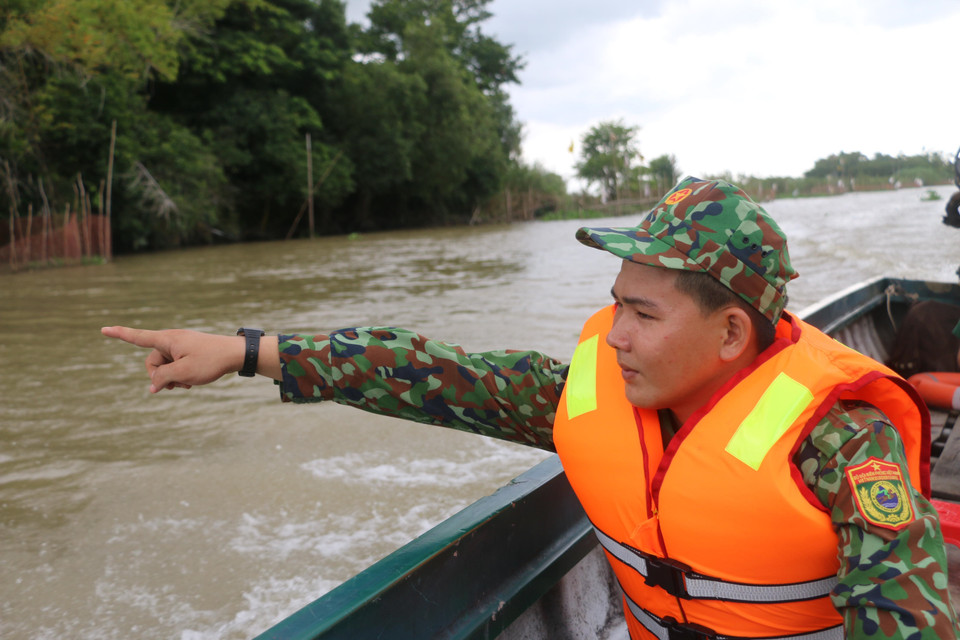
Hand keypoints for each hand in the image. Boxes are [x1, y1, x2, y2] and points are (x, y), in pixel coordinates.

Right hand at [101, 326, 244, 392]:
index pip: (138, 336)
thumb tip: (153, 386)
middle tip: (176, 385)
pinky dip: (180, 375)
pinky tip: (192, 382)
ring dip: (172, 378)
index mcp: (167, 339)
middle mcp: (171, 340)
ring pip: (164, 367)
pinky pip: (175, 366)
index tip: (103, 329)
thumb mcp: (183, 373)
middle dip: (160, 376)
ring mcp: (180, 346)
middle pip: (152, 362)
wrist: (236, 354)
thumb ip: (163, 378)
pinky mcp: (188, 353)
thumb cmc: (211, 361)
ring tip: (188, 384)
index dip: (120, 334)